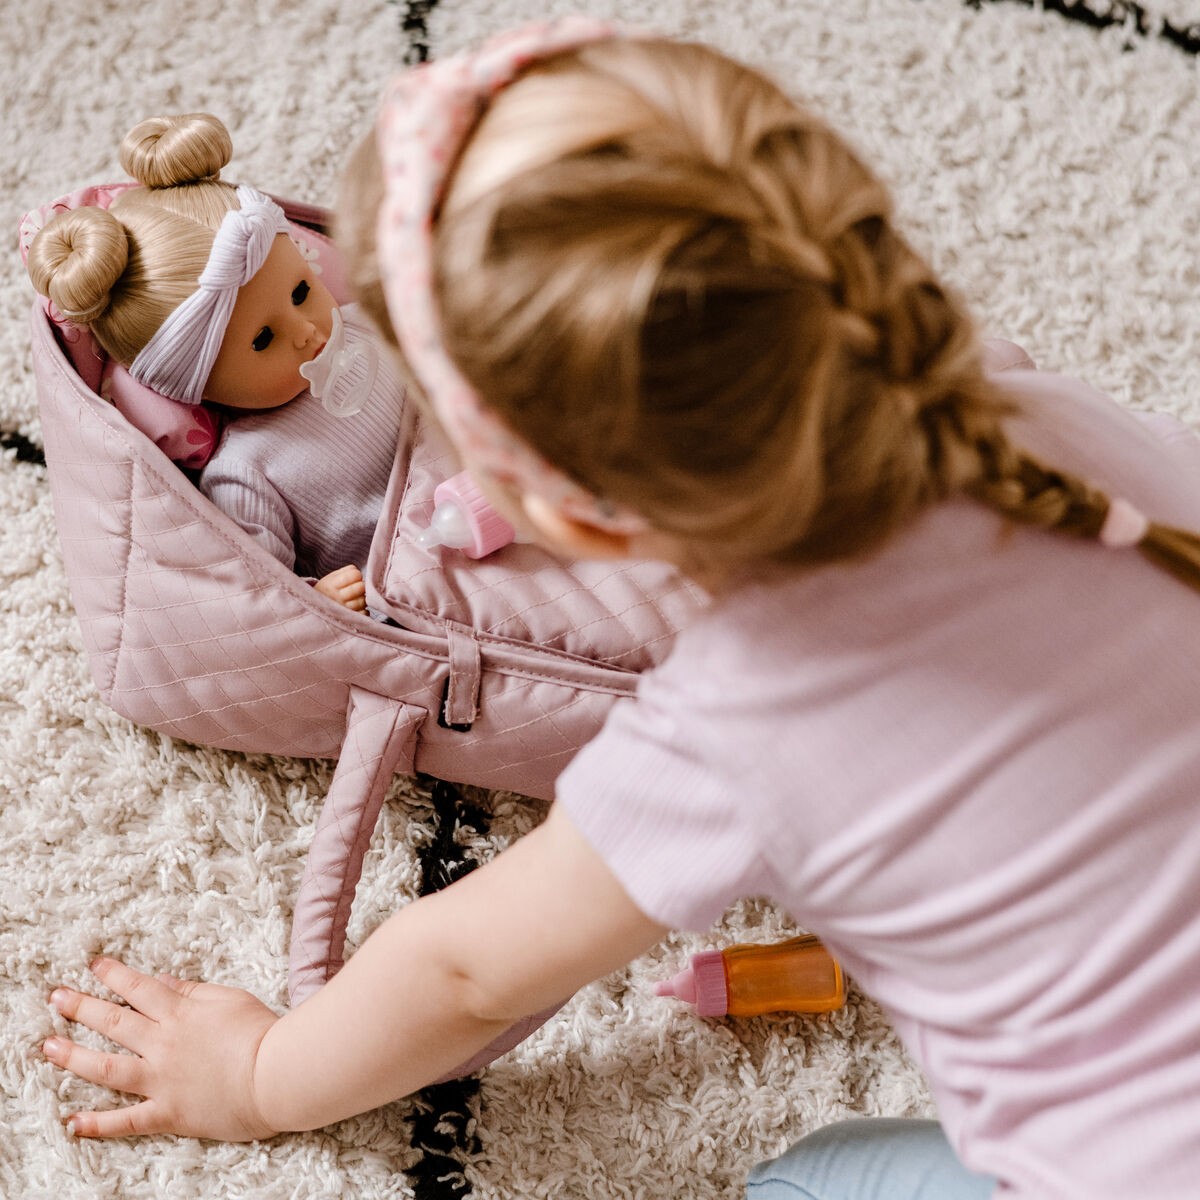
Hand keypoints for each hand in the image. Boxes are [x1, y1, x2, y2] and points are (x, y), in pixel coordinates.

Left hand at [43, 957, 279, 1140]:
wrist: (276, 1075)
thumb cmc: (262, 1032)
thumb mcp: (230, 999)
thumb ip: (195, 991)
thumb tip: (165, 982)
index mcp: (181, 1012)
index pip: (138, 988)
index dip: (113, 975)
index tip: (93, 966)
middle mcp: (163, 1044)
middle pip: (114, 1022)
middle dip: (81, 1007)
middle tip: (55, 998)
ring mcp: (161, 1080)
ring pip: (107, 1068)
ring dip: (74, 1057)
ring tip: (48, 1047)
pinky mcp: (168, 1113)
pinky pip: (126, 1121)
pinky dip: (98, 1124)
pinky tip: (72, 1123)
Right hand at [314, 564, 366, 611]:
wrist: (314, 608)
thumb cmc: (327, 590)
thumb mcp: (331, 577)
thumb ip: (346, 571)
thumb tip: (359, 572)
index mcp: (333, 584)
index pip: (354, 575)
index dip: (357, 574)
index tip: (355, 576)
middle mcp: (338, 598)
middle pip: (361, 587)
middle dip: (362, 585)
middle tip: (358, 586)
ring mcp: (344, 609)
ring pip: (363, 600)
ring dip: (363, 597)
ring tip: (356, 597)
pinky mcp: (349, 619)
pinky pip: (364, 613)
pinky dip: (363, 609)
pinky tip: (357, 606)